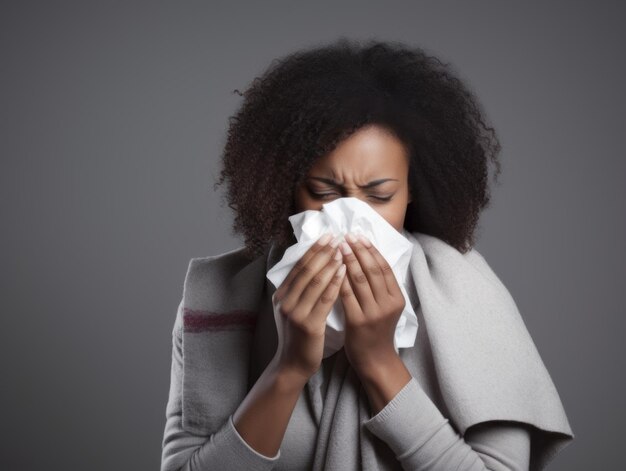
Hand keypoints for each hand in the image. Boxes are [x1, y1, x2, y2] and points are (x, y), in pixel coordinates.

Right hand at [271, 233, 345, 382]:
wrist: (292, 364)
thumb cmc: (297, 336)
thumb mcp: (292, 309)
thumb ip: (298, 290)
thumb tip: (312, 264)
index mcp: (280, 295)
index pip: (299, 266)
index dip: (313, 250)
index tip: (327, 236)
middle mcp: (285, 302)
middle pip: (306, 270)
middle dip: (323, 252)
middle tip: (337, 237)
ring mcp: (295, 313)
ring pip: (315, 282)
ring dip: (330, 264)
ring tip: (343, 250)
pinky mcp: (308, 325)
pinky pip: (324, 299)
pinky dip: (334, 283)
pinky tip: (344, 272)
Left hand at [338, 233, 405, 376]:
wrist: (374, 360)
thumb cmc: (377, 331)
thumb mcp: (386, 308)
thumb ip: (381, 287)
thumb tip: (368, 257)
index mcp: (397, 298)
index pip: (384, 268)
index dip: (372, 250)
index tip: (359, 236)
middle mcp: (388, 304)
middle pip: (373, 270)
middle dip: (359, 250)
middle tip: (347, 236)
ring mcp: (374, 313)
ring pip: (360, 280)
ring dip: (348, 260)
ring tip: (338, 246)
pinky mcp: (358, 321)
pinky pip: (347, 295)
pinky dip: (339, 279)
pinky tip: (332, 268)